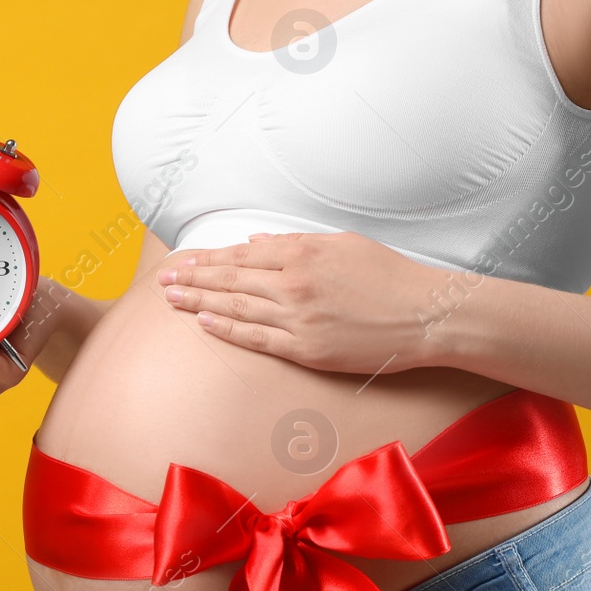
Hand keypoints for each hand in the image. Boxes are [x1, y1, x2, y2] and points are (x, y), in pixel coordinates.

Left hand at [155, 231, 449, 374]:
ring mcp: (298, 318)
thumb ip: (294, 242)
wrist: (427, 314)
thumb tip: (256, 242)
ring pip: (236, 308)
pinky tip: (206, 323)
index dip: (208, 259)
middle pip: (230, 280)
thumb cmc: (391, 276)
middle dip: (193, 279)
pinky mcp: (307, 348)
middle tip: (163, 281)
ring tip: (173, 300)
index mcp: (303, 252)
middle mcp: (294, 283)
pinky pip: (258, 338)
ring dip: (200, 303)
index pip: (241, 255)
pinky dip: (229, 330)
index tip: (184, 261)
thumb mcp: (343, 243)